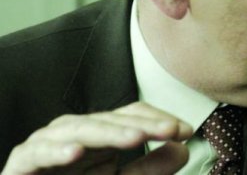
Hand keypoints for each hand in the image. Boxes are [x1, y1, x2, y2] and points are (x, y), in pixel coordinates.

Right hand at [2, 102, 192, 174]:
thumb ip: (147, 169)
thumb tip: (183, 150)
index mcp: (100, 135)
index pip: (132, 116)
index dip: (158, 120)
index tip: (186, 130)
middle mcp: (76, 132)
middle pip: (111, 120)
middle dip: (142, 125)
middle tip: (170, 130)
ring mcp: (47, 144)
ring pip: (78, 129)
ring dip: (107, 133)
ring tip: (135, 137)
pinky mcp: (21, 163)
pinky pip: (37, 152)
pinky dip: (55, 151)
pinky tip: (76, 152)